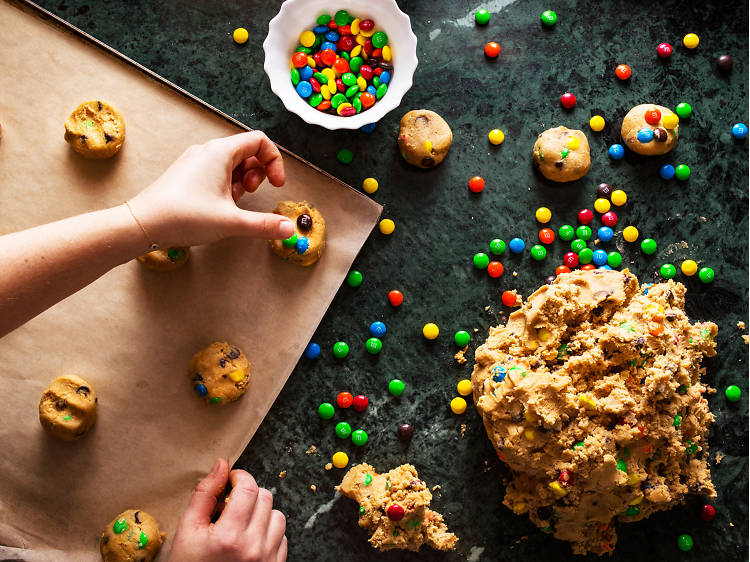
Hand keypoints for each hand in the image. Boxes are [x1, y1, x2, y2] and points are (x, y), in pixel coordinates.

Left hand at [128, 131, 295, 247]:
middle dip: (257, 173)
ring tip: (231, 203)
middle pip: (246, 151)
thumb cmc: (182, 216)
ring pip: (231, 164)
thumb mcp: (231, 222)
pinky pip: (215, 173)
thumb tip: (289, 229)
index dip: (274, 161)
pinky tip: (217, 206)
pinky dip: (225, 186)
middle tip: (249, 193)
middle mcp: (207, 151)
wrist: (143, 224)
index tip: (276, 184)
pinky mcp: (187, 175)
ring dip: (240, 182)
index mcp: (220, 152)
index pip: (259, 141)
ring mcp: (195, 162)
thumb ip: (264, 225)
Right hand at [170, 458, 286, 561]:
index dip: (240, 476)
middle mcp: (254, 548)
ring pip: (278, 516)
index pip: (248, 488)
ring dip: (261, 513)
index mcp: (229, 536)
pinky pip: (283, 537)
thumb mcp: (187, 531)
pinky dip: (269, 532)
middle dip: (248, 494)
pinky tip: (249, 539)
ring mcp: (268, 559)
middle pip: (265, 497)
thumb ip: (204, 494)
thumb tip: (221, 465)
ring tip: (241, 523)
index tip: (231, 480)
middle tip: (231, 505)